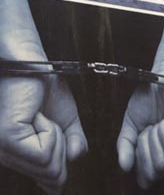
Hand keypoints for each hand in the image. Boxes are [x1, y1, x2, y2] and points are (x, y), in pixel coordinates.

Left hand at [0, 75, 86, 193]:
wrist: (37, 65)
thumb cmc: (46, 88)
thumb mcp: (67, 121)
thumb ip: (73, 144)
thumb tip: (75, 160)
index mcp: (19, 154)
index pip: (46, 179)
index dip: (63, 170)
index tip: (69, 151)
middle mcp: (7, 155)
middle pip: (50, 175)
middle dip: (64, 150)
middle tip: (54, 125)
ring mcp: (5, 148)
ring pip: (48, 166)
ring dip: (58, 138)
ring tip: (44, 117)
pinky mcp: (8, 137)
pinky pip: (44, 152)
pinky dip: (52, 132)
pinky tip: (39, 116)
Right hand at [116, 83, 163, 188]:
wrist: (158, 80)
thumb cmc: (149, 99)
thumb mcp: (130, 126)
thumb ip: (125, 147)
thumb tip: (124, 166)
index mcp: (162, 155)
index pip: (149, 179)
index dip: (138, 165)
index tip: (137, 142)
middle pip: (154, 173)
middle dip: (143, 149)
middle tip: (148, 129)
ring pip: (162, 162)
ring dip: (152, 138)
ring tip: (157, 122)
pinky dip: (163, 131)